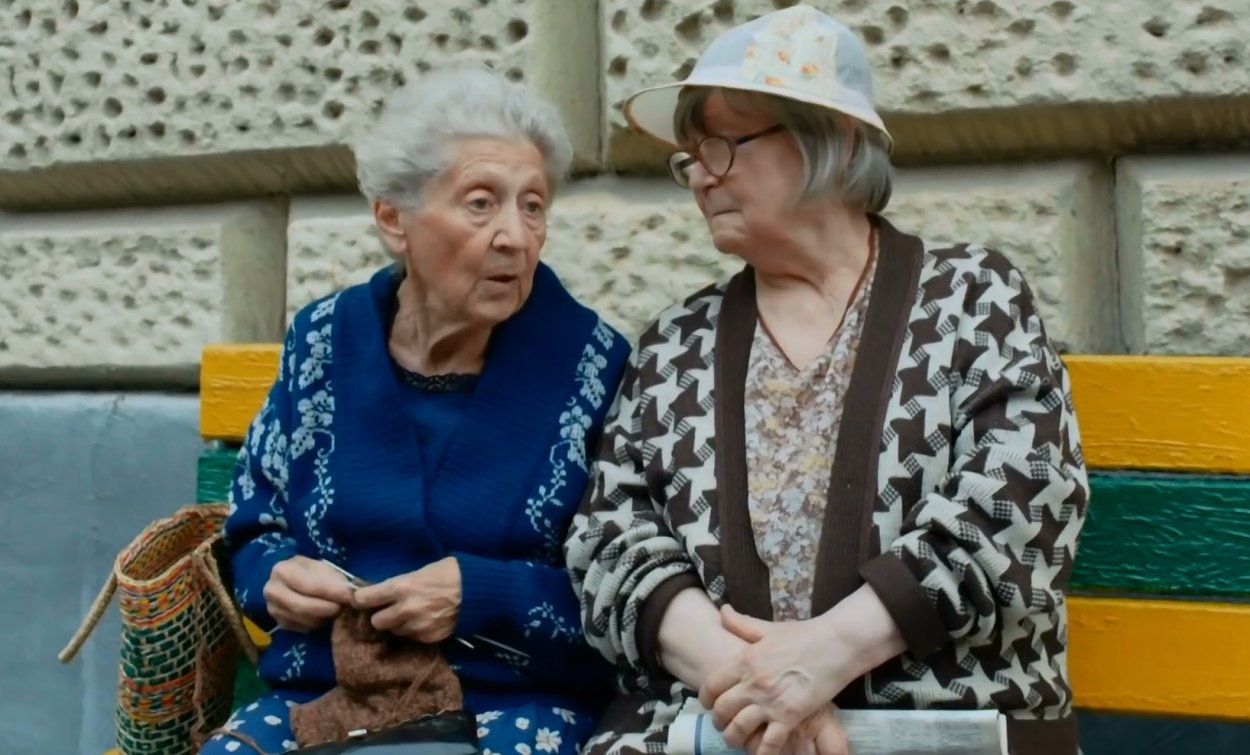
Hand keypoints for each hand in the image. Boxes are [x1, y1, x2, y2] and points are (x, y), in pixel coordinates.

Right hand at [263, 555, 355, 632]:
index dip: (332, 592)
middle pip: (303, 606)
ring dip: (325, 617)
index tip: (351, 596)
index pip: (309, 585)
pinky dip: (319, 623)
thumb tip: (351, 594)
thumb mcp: (322, 567)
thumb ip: (334, 580)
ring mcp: (273, 609)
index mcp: (283, 570)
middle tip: (345, 607)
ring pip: (305, 620)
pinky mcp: (280, 623)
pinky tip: (326, 615)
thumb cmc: (310, 572)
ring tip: (338, 609)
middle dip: (328, 608)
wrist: (290, 581)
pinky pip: (304, 628)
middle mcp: (273, 591)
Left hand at [353, 556, 461, 642]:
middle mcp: (405, 609)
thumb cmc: (449, 572)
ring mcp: (418, 626)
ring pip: (395, 631)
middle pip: (376, 622)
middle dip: (381, 616)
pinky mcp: (430, 638)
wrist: (478, 590)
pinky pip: (414, 637)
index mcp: (400, 587)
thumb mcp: (420, 571)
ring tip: (411, 615)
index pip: (365, 599)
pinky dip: (417, 631)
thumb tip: (382, 592)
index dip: (361, 599)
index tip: (361, 600)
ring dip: (399, 625)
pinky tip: (426, 621)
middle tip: (390, 610)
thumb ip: (400, 584)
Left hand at [700, 607, 850, 754]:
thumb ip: (742, 624)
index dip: (706, 698)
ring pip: (738, 729)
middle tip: (722, 724)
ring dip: (734, 738)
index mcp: (745, 661)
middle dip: (718, 721)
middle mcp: (753, 683)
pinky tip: (760, 753)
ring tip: (736, 739)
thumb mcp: (768, 628)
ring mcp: (770, 701)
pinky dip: (761, 752)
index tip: (710, 703)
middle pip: (722, 710)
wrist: (836, 644)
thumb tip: (722, 611)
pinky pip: (769, 742)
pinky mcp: (790, 716)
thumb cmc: (803, 635)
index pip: (712, 685)